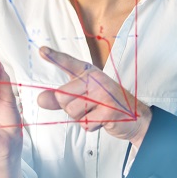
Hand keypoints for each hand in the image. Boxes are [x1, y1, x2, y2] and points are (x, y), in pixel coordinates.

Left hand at [36, 47, 151, 147]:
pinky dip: (91, 126)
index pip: (68, 63)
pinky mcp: (109, 111)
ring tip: (96, 112)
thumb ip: (59, 98)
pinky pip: (85, 124)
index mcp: (88, 73)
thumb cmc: (106, 103)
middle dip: (70, 108)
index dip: (54, 57)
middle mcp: (96, 79)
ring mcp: (104, 94)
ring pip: (72, 112)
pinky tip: (102, 119)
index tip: (42, 50)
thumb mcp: (81, 96)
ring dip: (81, 118)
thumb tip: (40, 99)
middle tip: (88, 106)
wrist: (135, 115)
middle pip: (62, 97)